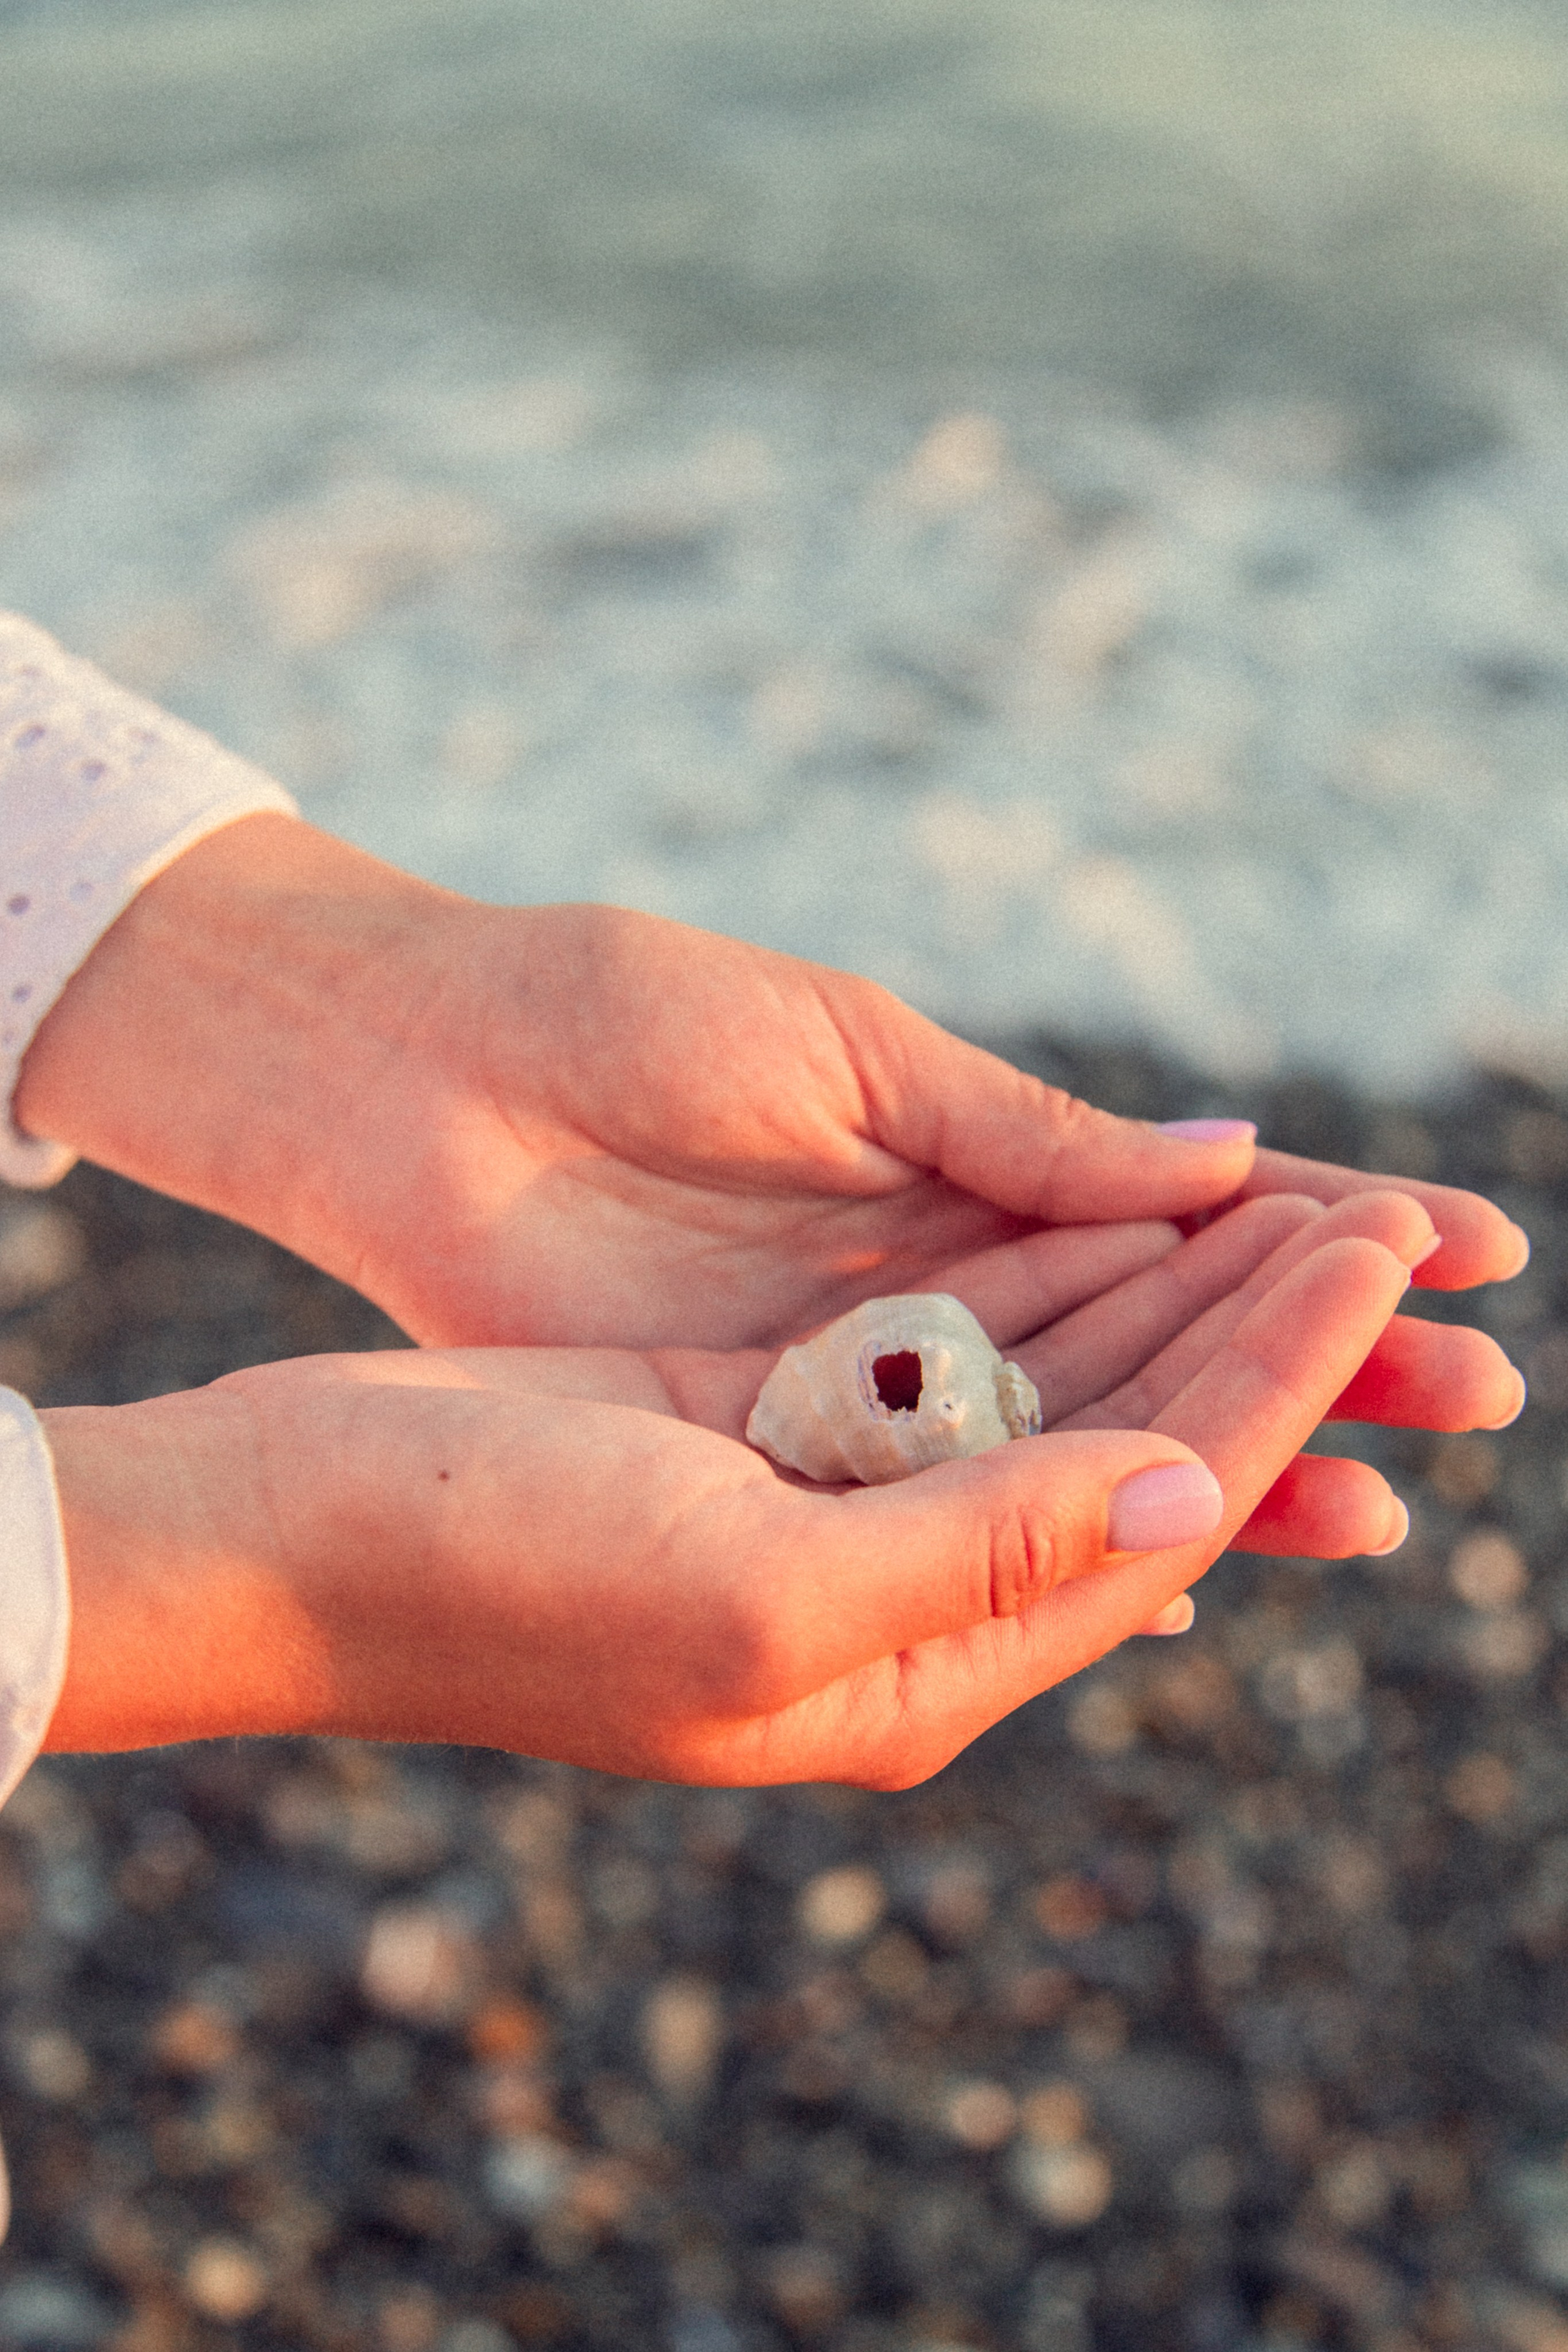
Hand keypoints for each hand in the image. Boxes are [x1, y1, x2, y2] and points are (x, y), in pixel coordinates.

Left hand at [15, 822, 1527, 1390]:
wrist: (420, 1081)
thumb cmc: (619, 1018)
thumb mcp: (850, 1051)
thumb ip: (1027, 1130)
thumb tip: (1234, 1157)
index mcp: (966, 1156)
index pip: (1185, 1211)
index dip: (1323, 1236)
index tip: (1462, 1251)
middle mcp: (938, 1273)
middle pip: (1163, 1334)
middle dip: (1317, 1361)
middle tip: (1478, 1399)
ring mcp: (866, 1365)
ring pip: (1082, 1427)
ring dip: (1231, 1456)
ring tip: (1379, 1505)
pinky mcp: (781, 1432)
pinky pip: (951, 1492)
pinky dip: (1062, 1518)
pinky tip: (1180, 1564)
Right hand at [39, 1193, 1487, 1784]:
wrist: (287, 1528)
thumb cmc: (490, 1574)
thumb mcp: (747, 1596)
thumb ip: (980, 1561)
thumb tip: (1196, 1512)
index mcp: (909, 1672)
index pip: (1155, 1508)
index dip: (1283, 1385)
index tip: (1381, 1265)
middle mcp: (890, 1602)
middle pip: (1128, 1449)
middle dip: (1262, 1336)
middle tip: (1395, 1220)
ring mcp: (828, 1510)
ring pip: (1051, 1391)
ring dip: (1170, 1297)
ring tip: (1301, 1208)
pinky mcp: (765, 1433)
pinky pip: (949, 1351)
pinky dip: (1045, 1284)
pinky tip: (1131, 1222)